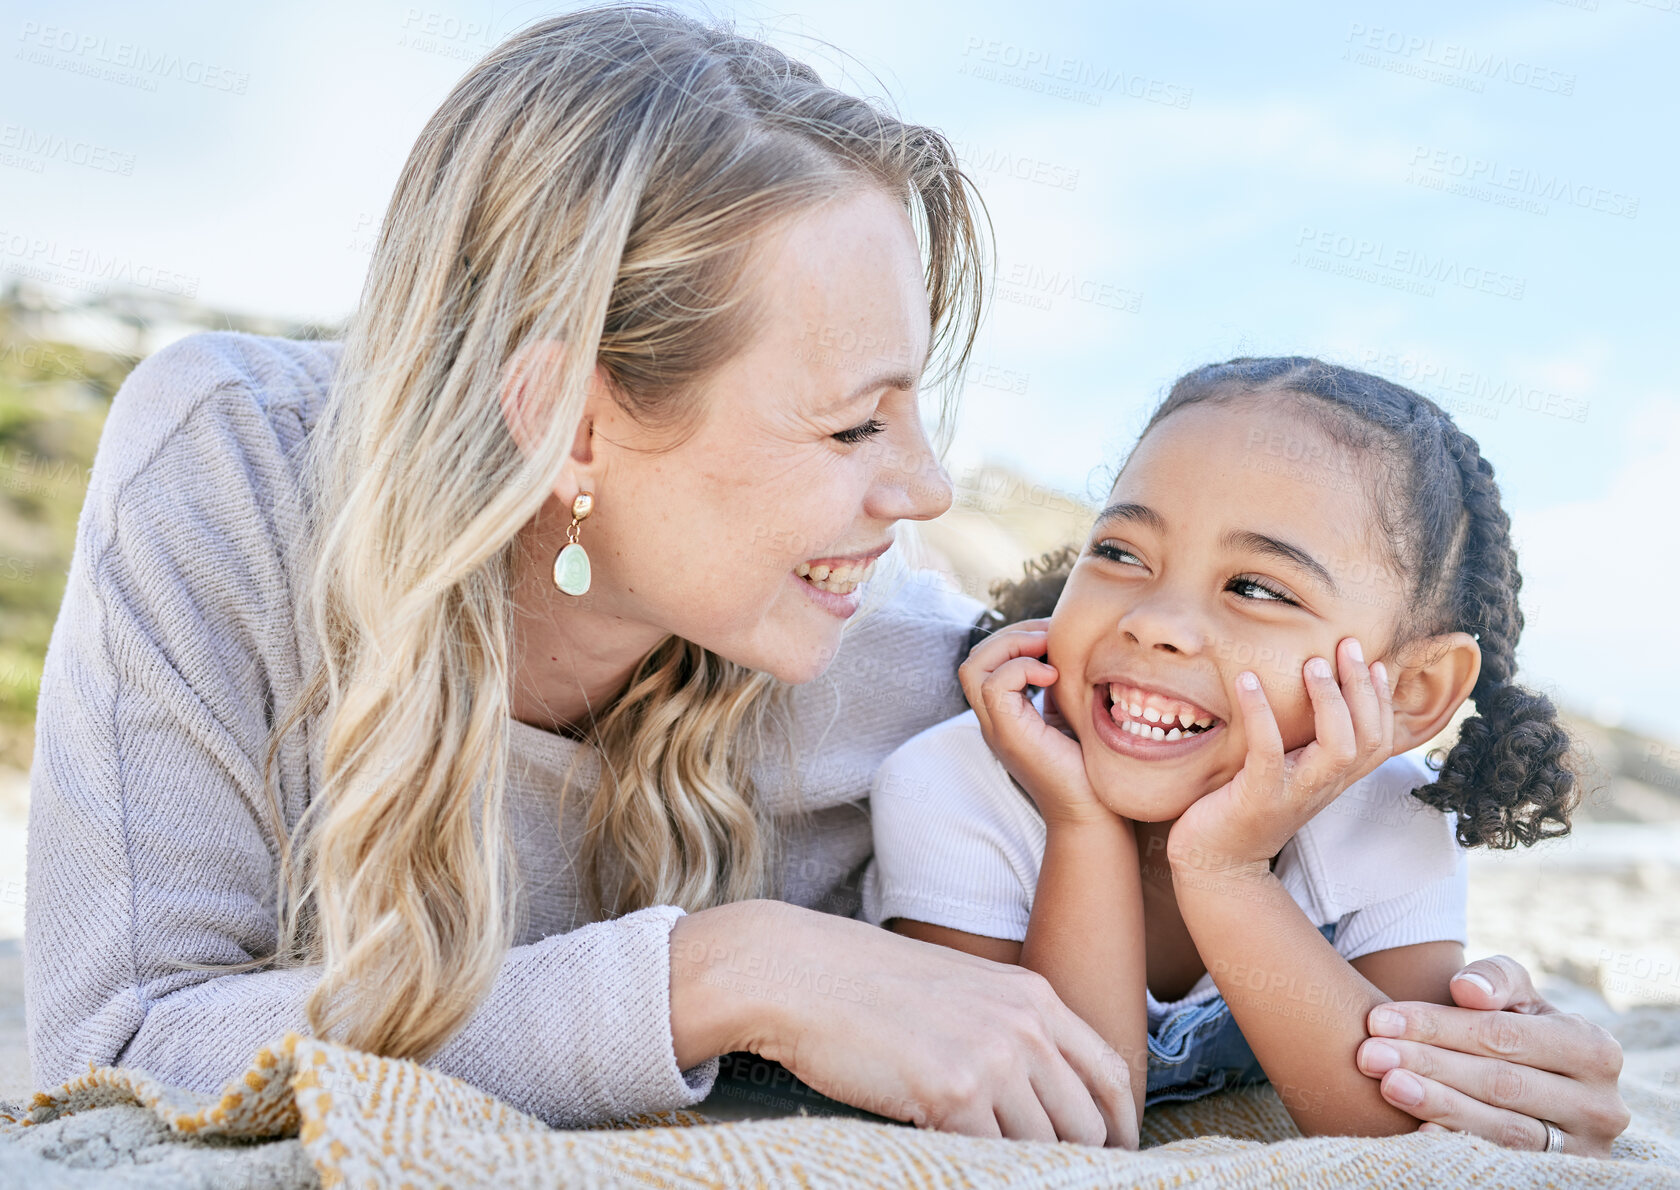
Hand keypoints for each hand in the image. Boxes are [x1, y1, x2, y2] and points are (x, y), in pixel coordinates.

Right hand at [671, 900, 1138, 1146]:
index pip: (1111, 1072)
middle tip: (1054, 1176)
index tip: (1114, 1155)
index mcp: (1032, 996)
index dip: (1120, 1126)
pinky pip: (991, 1158)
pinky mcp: (950, 1093)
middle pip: (1086, 1123)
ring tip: (994, 1165)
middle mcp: (1023, 1026)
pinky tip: (954, 1160)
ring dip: (1023, 1167)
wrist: (799, 972)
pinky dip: (980, 1170)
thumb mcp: (961, 989)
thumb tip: (1042, 1096)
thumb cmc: (868, 985)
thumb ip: (1011, 1029)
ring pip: (1042, 1149)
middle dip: (1077, 1159)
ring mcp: (990, 1060)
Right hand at [957, 619, 1107, 826]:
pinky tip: (1053, 675)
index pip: (987, 662)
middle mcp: (994, 721)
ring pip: (973, 668)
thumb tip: (1064, 647)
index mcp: (1007, 715)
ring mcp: (997, 729)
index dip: (1015, 638)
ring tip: (1047, 649)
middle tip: (1049, 636)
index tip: (1053, 637)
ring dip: (1011, 645)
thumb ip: (1059, 686)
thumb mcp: (1071, 714)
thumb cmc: (1092, 768)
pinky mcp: (1009, 735)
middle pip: (974, 660)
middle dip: (1011, 635)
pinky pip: (994, 686)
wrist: (1095, 815)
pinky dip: (1021, 668)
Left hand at [1167, 637, 1392, 873]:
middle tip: (1348, 645)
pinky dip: (1260, 713)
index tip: (1372, 661)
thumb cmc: (1244, 806)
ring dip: (1330, 700)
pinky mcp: (1258, 798)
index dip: (1383, 700)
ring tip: (1312, 662)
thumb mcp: (1283, 770)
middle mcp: (1323, 786)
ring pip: (1338, 747)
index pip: (1379, 739)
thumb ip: (1300, 741)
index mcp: (1332, 778)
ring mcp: (1294, 794)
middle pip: (1368, 737)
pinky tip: (1246, 681)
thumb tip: (1306, 692)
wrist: (1214, 862)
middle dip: (1363, 688)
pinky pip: (1268, 752)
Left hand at [1356, 954, 1630, 1156]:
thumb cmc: (1518, 1026)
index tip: (1379, 1019)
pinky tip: (1418, 1131)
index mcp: (1595, 1050)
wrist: (1535, 1078)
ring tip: (1387, 1085)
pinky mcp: (1560, 1177)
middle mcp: (1600, 1105)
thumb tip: (1468, 988)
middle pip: (1500, 1082)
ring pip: (1502, 1127)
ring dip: (1439, 1105)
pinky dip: (1458, 1145)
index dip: (1438, 1026)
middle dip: (1429, 1064)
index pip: (1503, 1035)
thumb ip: (1496, 978)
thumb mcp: (1515, 994)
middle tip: (1369, 1054)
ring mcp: (1584, 1148)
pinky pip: (1505, 1163)